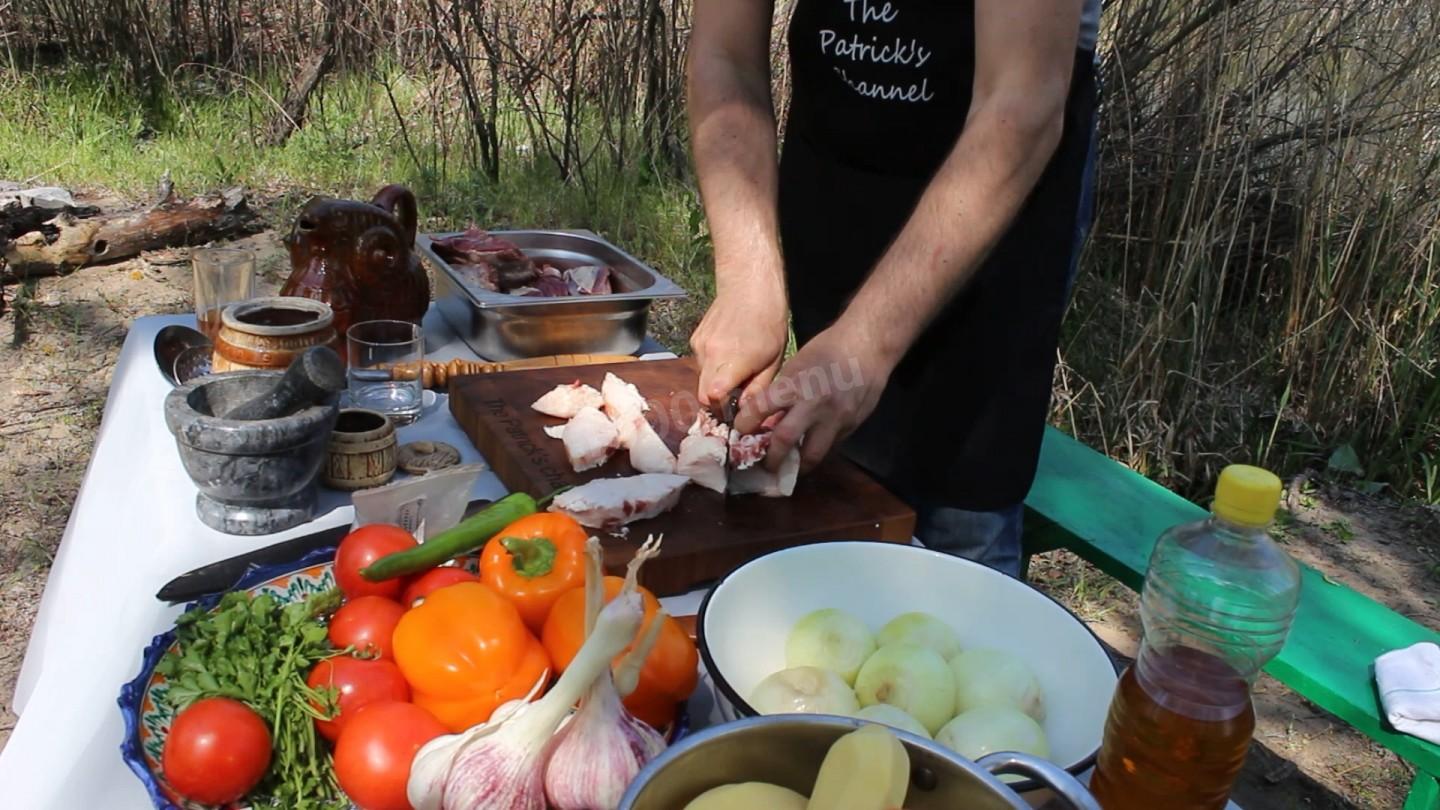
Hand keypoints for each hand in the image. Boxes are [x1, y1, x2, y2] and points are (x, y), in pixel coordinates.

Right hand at [690, 282, 789, 409]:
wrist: (750, 287)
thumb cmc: (769, 322)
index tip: (735, 409)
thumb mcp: (773, 360)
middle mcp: (710, 355)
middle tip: (736, 396)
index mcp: (731, 362)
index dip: (722, 409)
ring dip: (716, 381)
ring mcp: (699, 346)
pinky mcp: (695, 338)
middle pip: (702, 394)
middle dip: (717, 401)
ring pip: (702, 378)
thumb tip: (746, 411)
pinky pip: (701, 362)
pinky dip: (713, 364)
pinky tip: (729, 351)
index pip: (712, 398)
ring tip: (737, 368)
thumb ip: (757, 388)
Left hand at [734, 322, 894, 472]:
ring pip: (812, 455)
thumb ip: (783, 393)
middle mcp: (814, 405)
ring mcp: (835, 418)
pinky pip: (832, 447)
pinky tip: (812, 450)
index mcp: (795, 384)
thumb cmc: (827, 349)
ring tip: (790, 469)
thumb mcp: (797, 365)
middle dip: (771, 458)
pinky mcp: (852, 426)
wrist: (868, 345)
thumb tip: (767, 420)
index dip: (745, 423)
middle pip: (785, 440)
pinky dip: (819, 450)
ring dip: (798, 466)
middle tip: (765, 466)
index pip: (761, 409)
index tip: (740, 430)